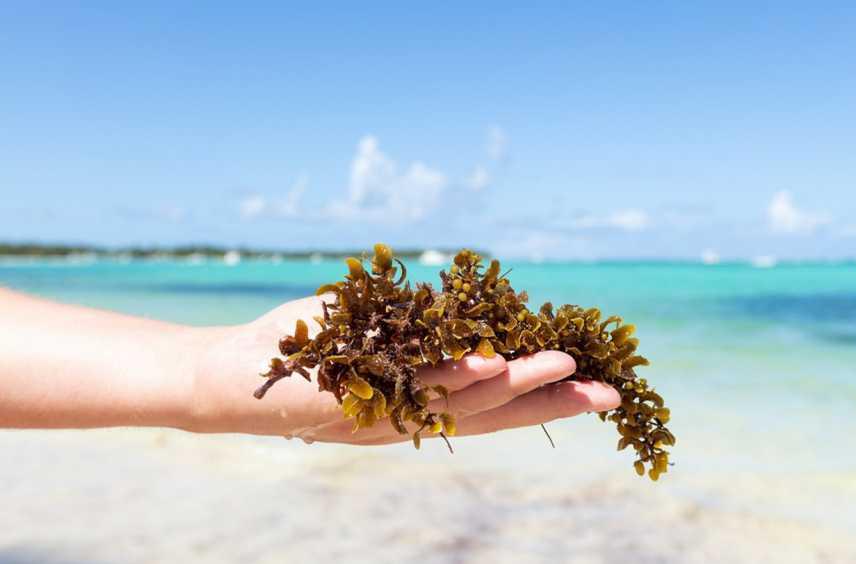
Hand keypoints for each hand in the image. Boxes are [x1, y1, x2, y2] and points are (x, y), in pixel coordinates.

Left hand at [188, 296, 620, 444]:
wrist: (227, 376)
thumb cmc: (300, 350)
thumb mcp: (372, 335)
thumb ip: (420, 330)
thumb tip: (471, 309)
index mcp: (420, 407)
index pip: (494, 406)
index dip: (545, 396)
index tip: (592, 382)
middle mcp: (411, 418)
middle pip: (494, 413)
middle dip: (553, 403)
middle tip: (611, 395)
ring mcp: (386, 411)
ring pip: (462, 400)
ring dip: (517, 383)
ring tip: (568, 366)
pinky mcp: (355, 398)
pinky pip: (411, 386)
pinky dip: (453, 375)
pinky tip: (493, 363)